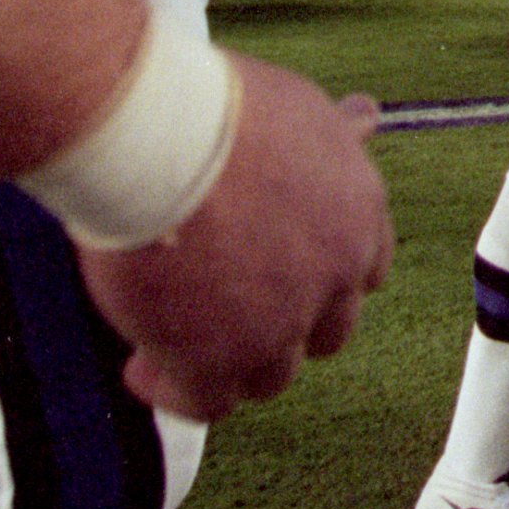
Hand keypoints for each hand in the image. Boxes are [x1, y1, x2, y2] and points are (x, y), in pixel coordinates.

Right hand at [78, 56, 392, 422]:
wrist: (157, 132)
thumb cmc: (213, 105)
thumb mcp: (296, 106)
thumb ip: (333, 133)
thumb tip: (367, 116)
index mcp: (360, 210)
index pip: (364, 269)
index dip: (318, 276)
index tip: (270, 264)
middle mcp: (336, 271)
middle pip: (325, 330)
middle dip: (279, 323)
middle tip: (219, 302)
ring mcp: (282, 322)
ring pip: (271, 374)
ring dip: (228, 360)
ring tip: (171, 334)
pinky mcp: (220, 359)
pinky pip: (208, 403)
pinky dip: (175, 389)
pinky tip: (141, 364)